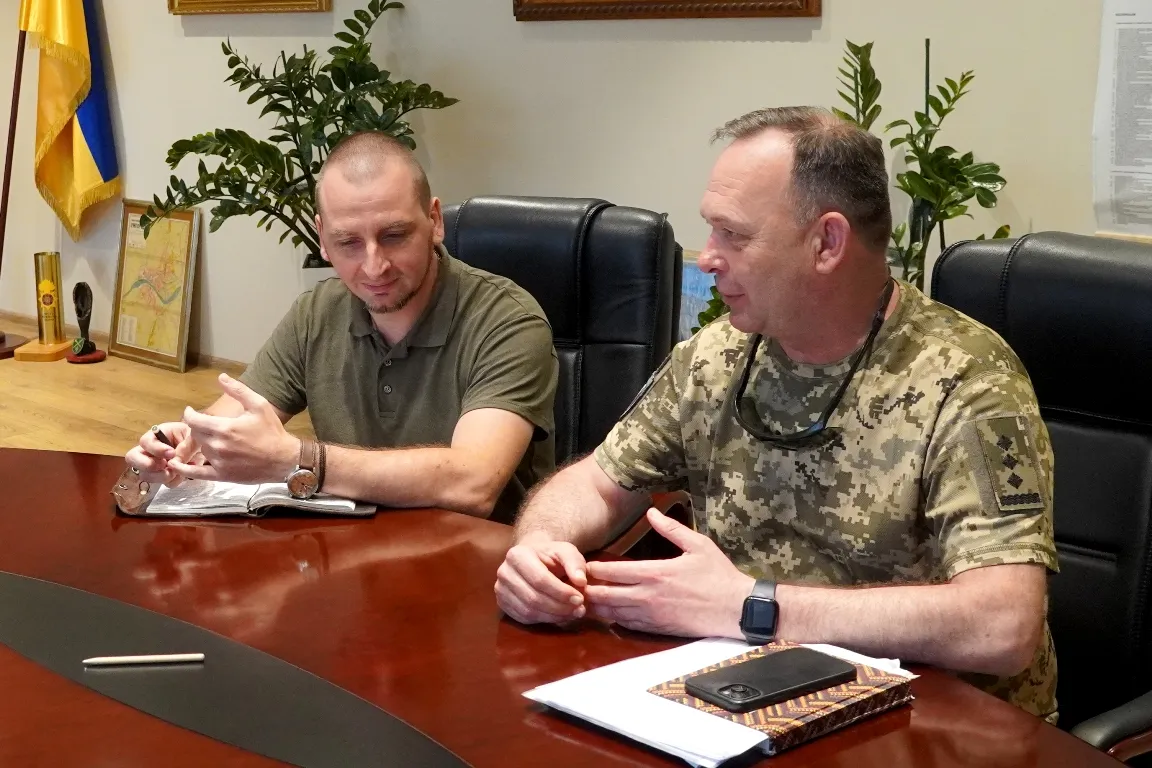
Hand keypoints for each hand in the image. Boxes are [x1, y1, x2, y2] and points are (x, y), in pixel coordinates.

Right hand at [124, 421, 204, 486]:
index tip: (171, 453)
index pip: (145, 441)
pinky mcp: (165, 475)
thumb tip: (174, 461)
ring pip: (145, 475)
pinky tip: (184, 474)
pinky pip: (163, 483)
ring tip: (176, 472)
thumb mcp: (196, 436)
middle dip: (146, 465)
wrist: (208, 450)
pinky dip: (174, 481)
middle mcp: (152, 450)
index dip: (155, 449)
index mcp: (158, 435)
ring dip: (160, 476)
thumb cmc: (199, 437)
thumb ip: (186, 446)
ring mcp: (156, 464)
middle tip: (163, 466)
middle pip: (132, 458)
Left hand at [170, 373, 297, 483]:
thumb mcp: (259, 405)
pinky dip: (184, 469)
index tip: (191, 411)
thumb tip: (220, 377)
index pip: (193, 419)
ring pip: (199, 449)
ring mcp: (218, 462)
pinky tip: (175, 465)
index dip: (189, 414)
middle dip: (198, 427)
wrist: (284, 459)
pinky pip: (196, 473)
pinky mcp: (221, 475)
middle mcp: (217, 445)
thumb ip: (238, 390)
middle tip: (206, 425)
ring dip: (201, 443)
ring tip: (210, 440)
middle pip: (195, 433)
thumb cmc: (272, 431)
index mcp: (224, 427)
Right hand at [495, 532, 588, 624]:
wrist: (534, 558)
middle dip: (559, 607)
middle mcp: (504, 573)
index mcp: (517, 555)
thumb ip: (575, 563)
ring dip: (553, 616)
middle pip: (533, 598)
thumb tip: (581, 581)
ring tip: (573, 613)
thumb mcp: (566, 551)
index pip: (540, 579)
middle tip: (579, 609)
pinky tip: (560, 616)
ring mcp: (501, 590)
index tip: (580, 598)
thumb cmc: (550, 555)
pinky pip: (524, 618)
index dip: (561, 592)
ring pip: (528, 611)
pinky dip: (544, 620)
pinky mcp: (503, 604)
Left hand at [584, 508, 754, 637]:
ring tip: (583, 602)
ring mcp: (652, 615)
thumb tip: (651, 512)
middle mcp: (648, 595)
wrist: (736, 609)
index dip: (594, 570)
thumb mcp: (698, 545)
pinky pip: (629, 625)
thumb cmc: (718, 575)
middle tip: (574, 586)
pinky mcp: (659, 628)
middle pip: (607, 595)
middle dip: (588, 591)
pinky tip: (608, 616)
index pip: (615, 571)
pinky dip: (614, 620)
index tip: (583, 566)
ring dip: (598, 607)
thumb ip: (671, 529)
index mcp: (655, 572)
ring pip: (614, 613)